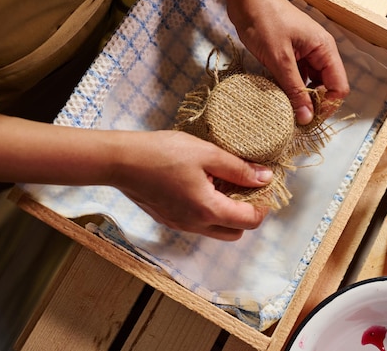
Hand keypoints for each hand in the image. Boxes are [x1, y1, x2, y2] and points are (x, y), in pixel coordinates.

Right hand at [111, 130, 272, 240]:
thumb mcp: (207, 154)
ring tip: (223, 183)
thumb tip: (265, 177)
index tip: (263, 185)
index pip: (250, 221)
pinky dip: (208, 211)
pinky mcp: (168, 219)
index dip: (263, 205)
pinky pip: (198, 224)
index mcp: (209, 210)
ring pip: (216, 230)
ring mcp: (180, 225)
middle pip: (235, 232)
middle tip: (246, 186)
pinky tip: (202, 186)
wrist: (121, 161)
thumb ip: (239, 169)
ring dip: (227, 213)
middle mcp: (196, 225)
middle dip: (247, 213)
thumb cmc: (163, 153)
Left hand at [185, 0, 349, 124]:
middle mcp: (319, 53)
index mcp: (324, 49)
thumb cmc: (264, 21)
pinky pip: (296, 78)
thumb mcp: (279, 59)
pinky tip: (278, 97)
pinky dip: (290, 89)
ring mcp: (304, 54)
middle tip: (295, 120)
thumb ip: (294, 89)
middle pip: (326, 88)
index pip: (339, 87)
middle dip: (313, 105)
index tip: (309, 120)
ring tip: (285, 111)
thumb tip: (307, 118)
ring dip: (300, 99)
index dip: (327, 106)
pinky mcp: (290, 56)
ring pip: (310, 85)